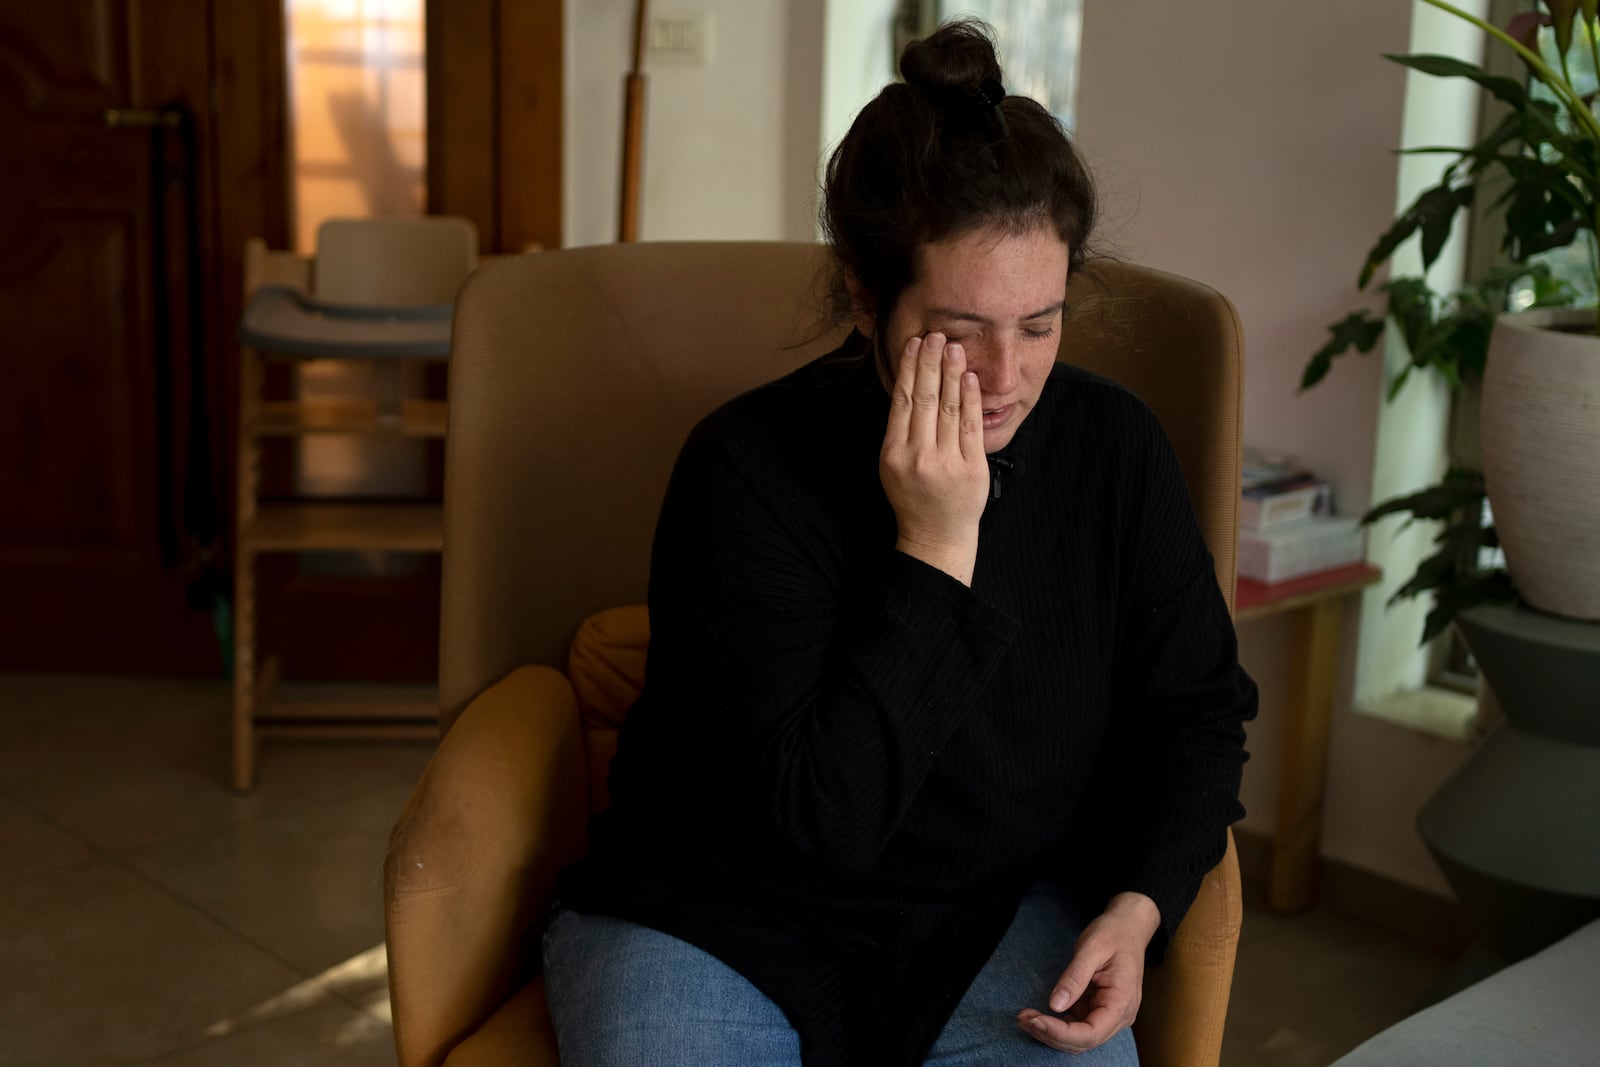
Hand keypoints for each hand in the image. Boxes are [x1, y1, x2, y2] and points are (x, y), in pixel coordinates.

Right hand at [879, 332, 988, 584]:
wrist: (936, 536)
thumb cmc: (913, 497)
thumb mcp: (893, 466)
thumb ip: (900, 431)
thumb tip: (909, 385)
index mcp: (893, 453)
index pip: (902, 401)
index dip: (908, 369)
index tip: (914, 344)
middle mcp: (918, 456)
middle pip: (924, 399)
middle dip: (930, 363)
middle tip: (935, 335)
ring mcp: (946, 462)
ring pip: (948, 408)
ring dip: (951, 373)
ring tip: (954, 347)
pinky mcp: (972, 468)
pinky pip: (971, 426)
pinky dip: (970, 399)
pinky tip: (969, 377)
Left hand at [1016, 892, 1160, 1052]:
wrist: (1127, 928)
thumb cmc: (1112, 934)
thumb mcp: (1092, 948)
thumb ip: (1074, 977)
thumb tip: (1055, 1005)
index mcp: (1121, 1002)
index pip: (1091, 1033)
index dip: (1061, 1033)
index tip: (1035, 1020)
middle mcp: (1118, 1016)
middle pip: (1083, 1042)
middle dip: (1050, 1034)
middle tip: (1022, 1018)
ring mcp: (1109, 1016)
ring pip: (1078, 1039)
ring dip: (1050, 1034)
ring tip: (1024, 1018)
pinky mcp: (1098, 1011)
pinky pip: (1077, 1028)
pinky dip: (1056, 1026)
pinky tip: (1037, 1016)